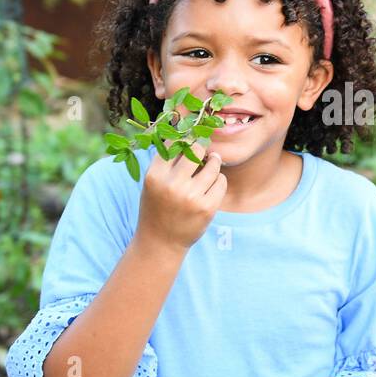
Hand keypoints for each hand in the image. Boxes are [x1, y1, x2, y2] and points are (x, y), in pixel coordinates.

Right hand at [134, 136, 226, 251]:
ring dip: (214, 163)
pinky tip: (213, 184)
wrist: (160, 242)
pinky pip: (221, 182)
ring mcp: (190, 197)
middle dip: (202, 149)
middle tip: (204, 152)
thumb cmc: (157, 207)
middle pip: (196, 149)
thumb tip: (187, 134)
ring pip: (213, 166)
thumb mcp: (153, 183)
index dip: (185, 139)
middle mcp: (172, 184)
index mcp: (155, 175)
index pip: (174, 143)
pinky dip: (219, 181)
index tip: (190, 139)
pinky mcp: (206, 208)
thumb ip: (166, 162)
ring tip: (211, 165)